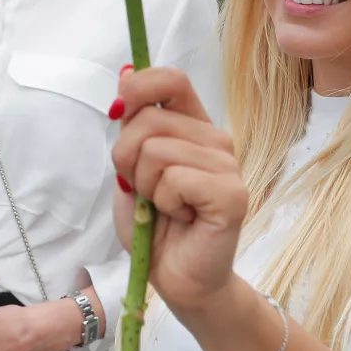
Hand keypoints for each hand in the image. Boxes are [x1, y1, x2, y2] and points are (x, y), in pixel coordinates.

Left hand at [110, 67, 246, 322]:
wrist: (178, 279)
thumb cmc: (155, 226)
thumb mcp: (131, 168)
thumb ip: (131, 124)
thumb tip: (126, 72)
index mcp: (193, 127)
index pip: (171, 79)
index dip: (137, 87)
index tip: (118, 113)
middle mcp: (215, 140)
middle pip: (148, 118)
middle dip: (126, 158)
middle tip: (145, 190)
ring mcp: (227, 165)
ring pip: (156, 150)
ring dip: (145, 185)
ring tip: (164, 207)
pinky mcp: (231, 194)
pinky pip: (174, 179)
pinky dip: (163, 202)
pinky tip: (182, 218)